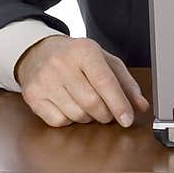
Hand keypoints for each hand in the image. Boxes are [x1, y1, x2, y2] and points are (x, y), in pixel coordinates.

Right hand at [15, 36, 148, 127]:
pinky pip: (59, 121)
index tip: (128, 119)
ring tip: (88, 105)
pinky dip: (70, 120)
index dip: (119, 104)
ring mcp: (44, 80)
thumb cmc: (77, 57)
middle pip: (92, 103)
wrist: (38, 51)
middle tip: (109, 113)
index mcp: (84, 51)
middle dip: (106, 114)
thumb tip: (140, 106)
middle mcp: (62, 64)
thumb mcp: (105, 61)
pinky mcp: (32, 95)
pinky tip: (70, 106)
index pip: (105, 82)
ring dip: (89, 117)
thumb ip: (126, 82)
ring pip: (76, 114)